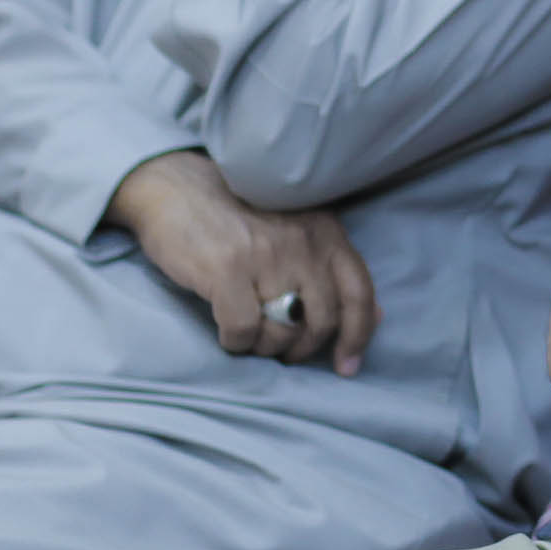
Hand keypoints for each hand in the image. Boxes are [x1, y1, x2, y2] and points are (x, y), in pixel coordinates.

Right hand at [103, 150, 379, 372]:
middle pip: (322, 321)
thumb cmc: (236, 214)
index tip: (346, 365)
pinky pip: (244, 331)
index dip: (358, 336)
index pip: (359, 293)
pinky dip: (236, 342)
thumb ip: (333, 271)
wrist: (173, 184)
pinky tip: (226, 332)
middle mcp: (303, 242)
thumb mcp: (297, 230)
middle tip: (282, 351)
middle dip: (302, 348)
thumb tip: (376, 317)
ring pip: (282, 332)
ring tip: (250, 335)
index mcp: (325, 232)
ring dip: (265, 346)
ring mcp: (266, 256)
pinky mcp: (228, 270)